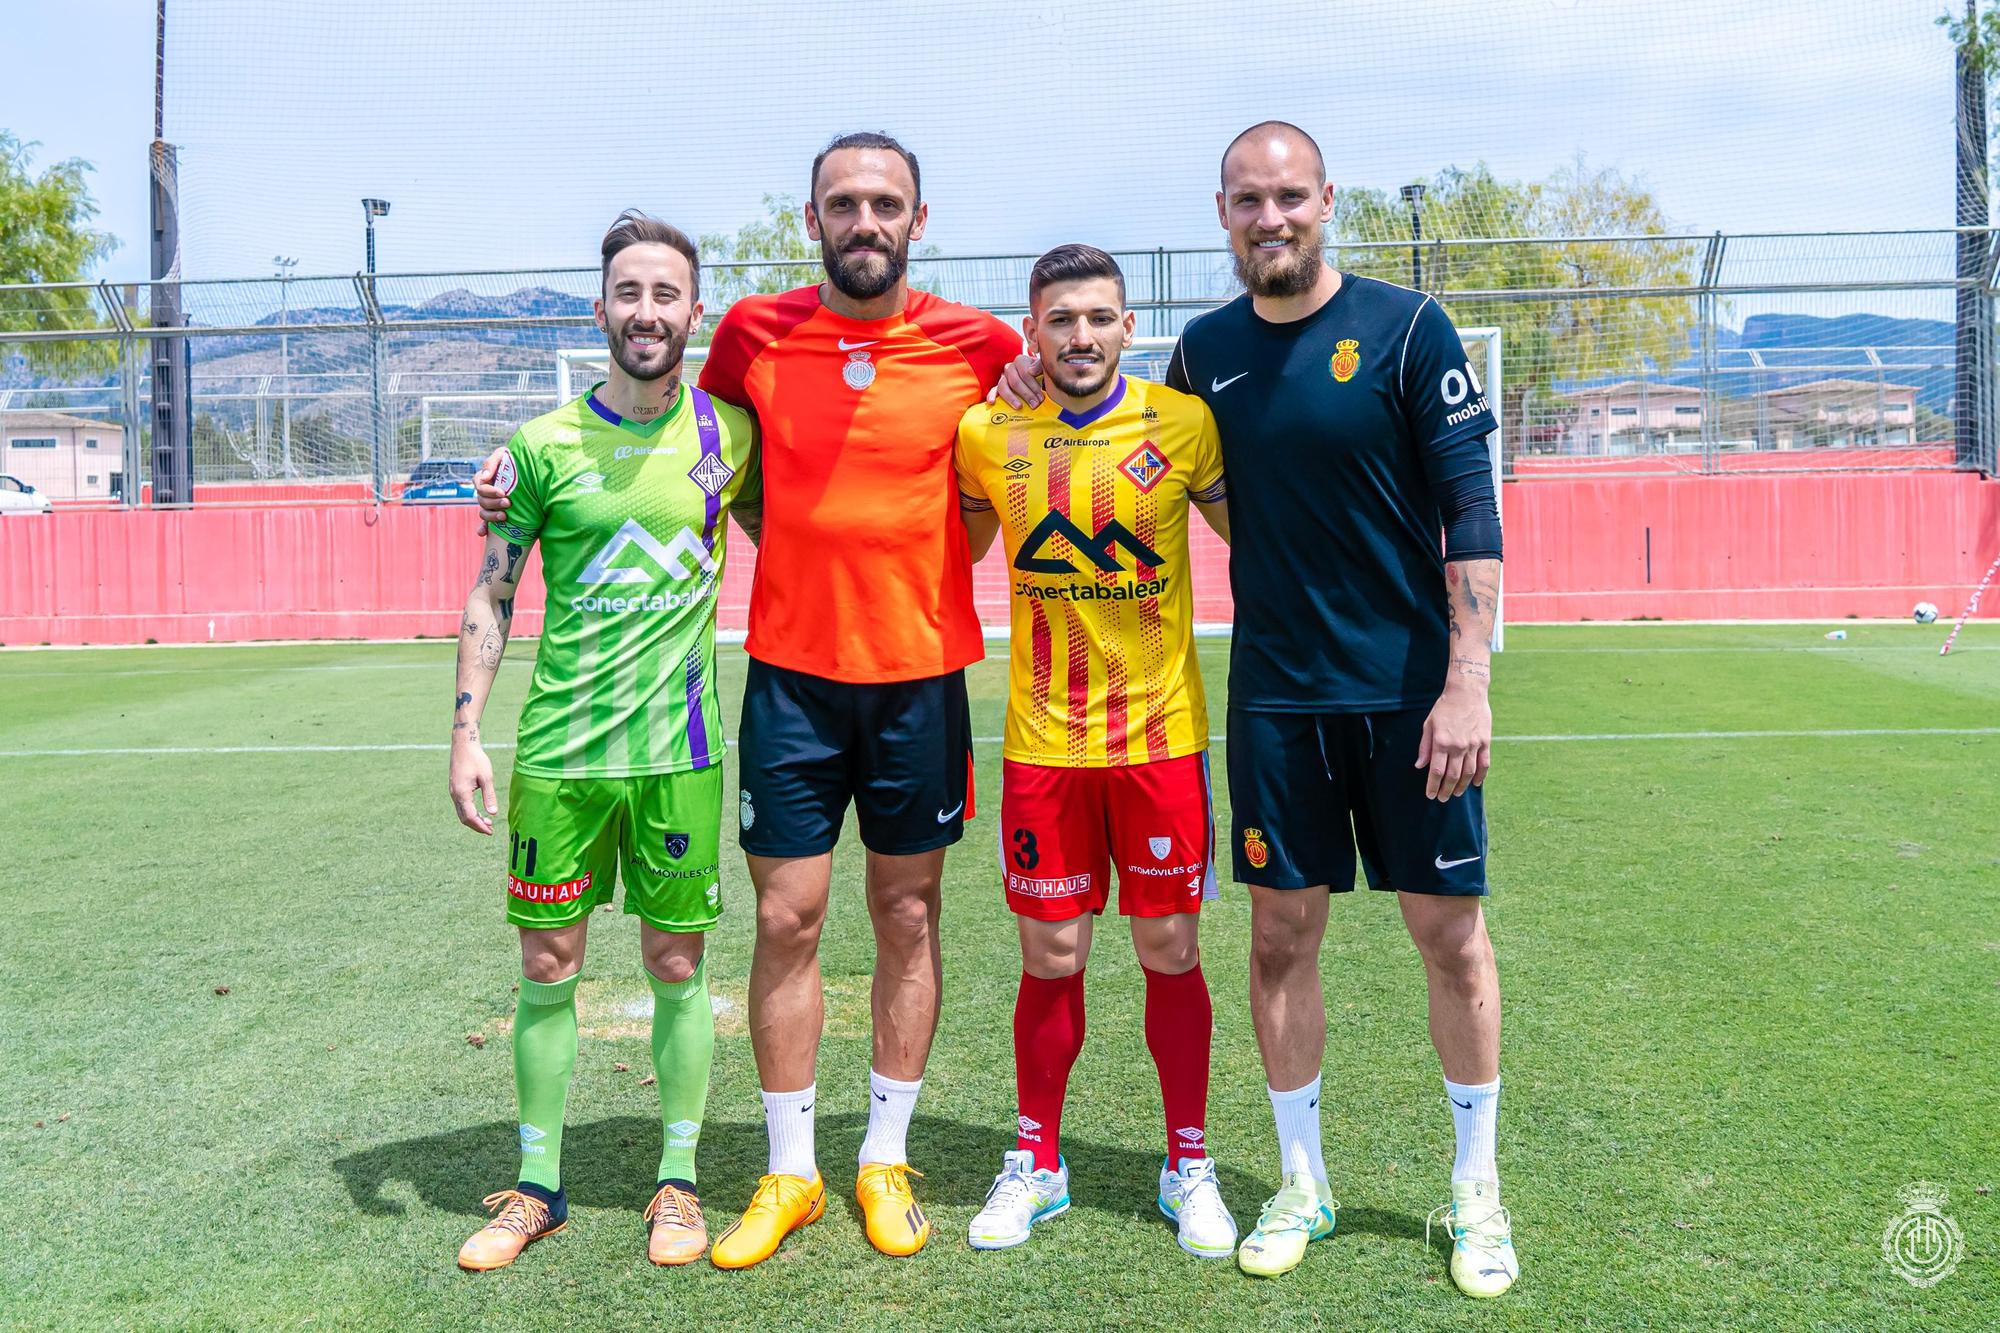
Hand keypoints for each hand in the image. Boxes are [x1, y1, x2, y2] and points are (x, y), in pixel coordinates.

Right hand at [449, 736, 497, 833]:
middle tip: (490, 830)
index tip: (490, 831)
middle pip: (464, 818)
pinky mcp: (455, 789)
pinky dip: (470, 812)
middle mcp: (455, 795)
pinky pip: (461, 806)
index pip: (470, 816)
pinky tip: (480, 812)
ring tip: (488, 822)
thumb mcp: (486, 777)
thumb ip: (489, 796)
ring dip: (473, 820)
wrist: (463, 745)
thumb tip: (493, 813)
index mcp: (462, 793)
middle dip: (477, 826)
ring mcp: (453, 792)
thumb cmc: (476, 759)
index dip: (480, 826)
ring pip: (461, 812)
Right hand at [472, 446, 511, 527]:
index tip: (503, 492)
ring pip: (483, 513)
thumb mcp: (504, 455)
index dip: (489, 491)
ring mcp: (492, 504)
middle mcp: (487, 492)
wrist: (534, 470)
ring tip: (504, 517)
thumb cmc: (517, 460)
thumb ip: (492, 462)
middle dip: (494, 503)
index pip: (479, 485)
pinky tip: (483, 532)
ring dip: (491, 517)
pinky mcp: (499, 513)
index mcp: (486, 479)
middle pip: (482, 501)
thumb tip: (484, 478)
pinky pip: (486, 524)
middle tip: (508, 503)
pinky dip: (483, 528)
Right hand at [987, 353, 1043, 408]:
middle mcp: (1010, 368)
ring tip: (1019, 407)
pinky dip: (991, 396)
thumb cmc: (1040, 373)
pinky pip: (993, 390)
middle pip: (1015, 381)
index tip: (1041, 397)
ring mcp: (1003, 377)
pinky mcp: (998, 386)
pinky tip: (992, 402)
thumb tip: (1031, 371)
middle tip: (1035, 404)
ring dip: (1012, 398)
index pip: (1025, 373)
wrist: (1036, 376)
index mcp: (1021, 361)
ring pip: (1003, 386)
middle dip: (1026, 394)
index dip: (1033, 386)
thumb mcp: (1043, 367)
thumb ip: (1040, 366)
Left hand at [1415, 683, 1491, 801]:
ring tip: (1456, 793)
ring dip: (1462, 786)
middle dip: (1446, 790)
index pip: (1436, 771)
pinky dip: (1480, 776)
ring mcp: (1474, 745)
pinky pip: (1484, 764)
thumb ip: (1424, 747)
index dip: (1433, 785)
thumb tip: (1419, 766)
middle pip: (1453, 775)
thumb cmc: (1444, 707)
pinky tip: (1476, 783)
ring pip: (1469, 772)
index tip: (1431, 795)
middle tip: (1443, 798)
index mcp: (1441, 742)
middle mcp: (1458, 746)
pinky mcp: (1485, 742)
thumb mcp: (1429, 724)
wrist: (1467, 692)